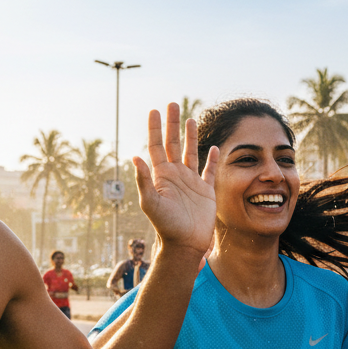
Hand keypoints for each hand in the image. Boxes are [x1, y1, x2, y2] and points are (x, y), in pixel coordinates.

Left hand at [132, 103, 216, 253]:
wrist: (185, 244)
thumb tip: (134, 156)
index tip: (155, 111)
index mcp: (161, 175)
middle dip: (172, 124)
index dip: (155, 129)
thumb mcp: (151, 203)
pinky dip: (211, 159)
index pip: (156, 146)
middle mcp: (175, 175)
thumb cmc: (166, 226)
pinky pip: (208, 171)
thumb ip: (144, 180)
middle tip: (172, 104)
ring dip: (190, 136)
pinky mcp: (206, 191)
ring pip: (190, 153)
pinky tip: (213, 148)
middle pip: (172, 143)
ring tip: (190, 118)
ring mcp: (191, 182)